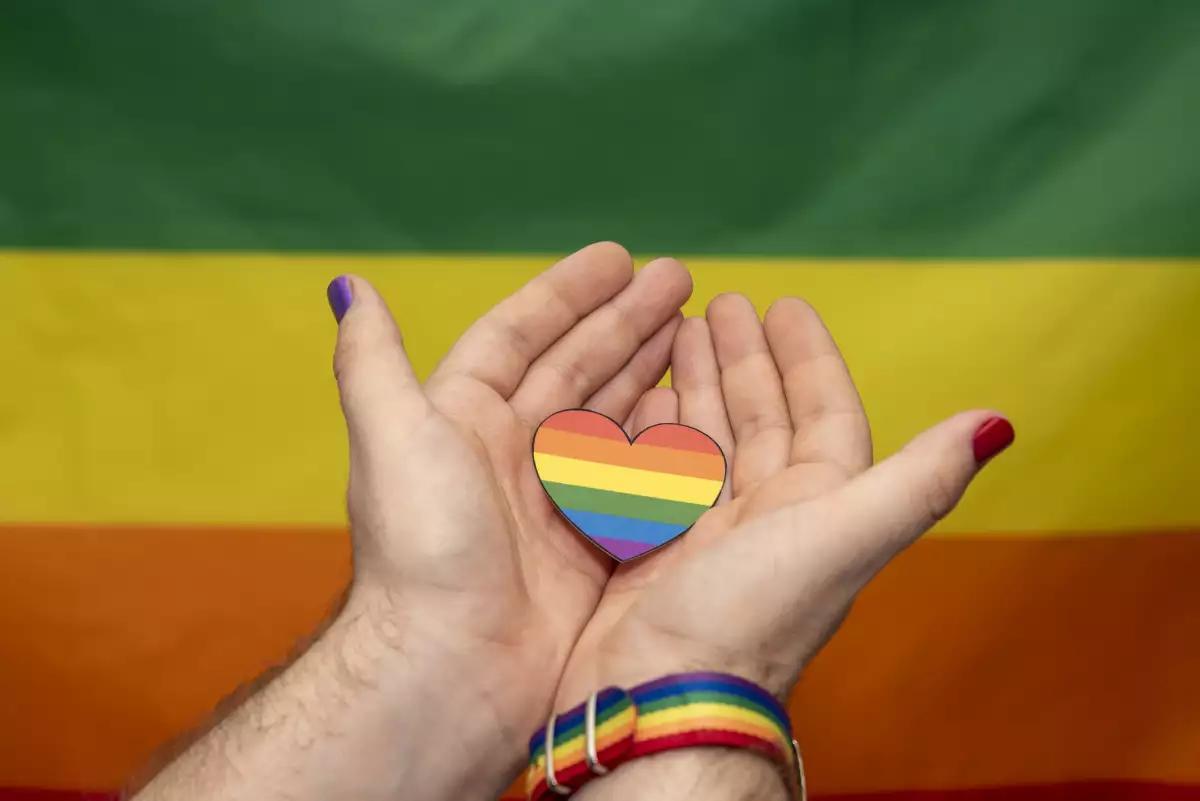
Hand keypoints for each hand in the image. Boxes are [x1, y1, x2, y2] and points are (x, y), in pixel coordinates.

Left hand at [330, 243, 692, 794]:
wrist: (453, 665)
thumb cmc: (422, 547)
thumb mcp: (393, 437)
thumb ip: (372, 362)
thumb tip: (349, 286)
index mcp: (462, 418)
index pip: (521, 336)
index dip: (568, 293)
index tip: (619, 258)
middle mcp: (509, 452)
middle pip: (576, 367)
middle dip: (627, 320)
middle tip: (681, 279)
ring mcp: (553, 498)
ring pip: (611, 414)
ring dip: (650, 368)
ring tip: (697, 325)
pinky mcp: (590, 543)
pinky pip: (637, 474)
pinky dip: (666, 438)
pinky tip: (698, 404)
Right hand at [556, 294, 1012, 793]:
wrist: (665, 699)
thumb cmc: (752, 615)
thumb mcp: (842, 537)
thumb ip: (916, 480)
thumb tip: (997, 423)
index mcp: (820, 506)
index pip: (822, 413)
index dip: (808, 357)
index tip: (784, 303)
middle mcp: (770, 518)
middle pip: (761, 419)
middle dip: (743, 359)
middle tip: (717, 303)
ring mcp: (710, 535)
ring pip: (709, 440)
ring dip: (697, 386)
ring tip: (676, 334)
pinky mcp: (656, 550)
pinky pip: (658, 473)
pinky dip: (651, 433)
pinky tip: (639, 401)